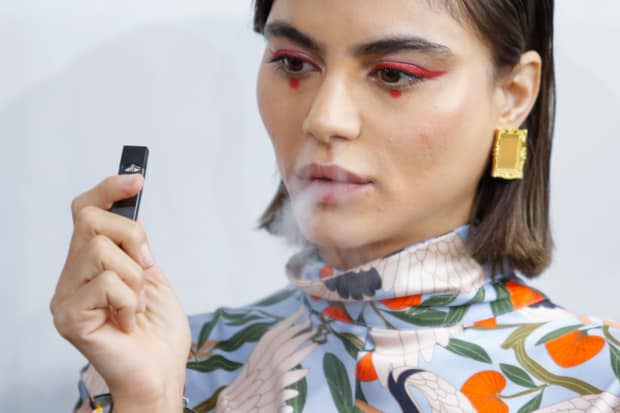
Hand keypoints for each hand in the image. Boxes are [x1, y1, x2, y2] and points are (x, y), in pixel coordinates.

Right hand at [50, 175, 190, 409]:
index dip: (108, 191)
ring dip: (135, 278)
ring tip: (136, 305)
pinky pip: (107, 282)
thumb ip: (134, 246)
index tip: (137, 179)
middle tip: (147, 267)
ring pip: (102, 250)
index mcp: (89, 265)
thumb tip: (128, 207)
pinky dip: (130, 300)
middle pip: (91, 221)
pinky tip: (128, 321)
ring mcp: (66, 296)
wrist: (160, 372)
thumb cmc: (157, 331)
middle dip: (133, 237)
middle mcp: (71, 277)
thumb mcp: (151, 276)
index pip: (84, 213)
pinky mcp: (69, 316)